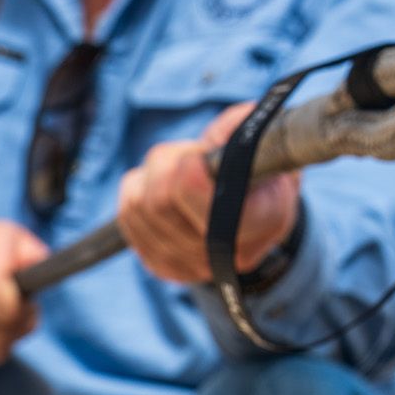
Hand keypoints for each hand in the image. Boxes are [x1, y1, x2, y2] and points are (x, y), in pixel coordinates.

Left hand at [118, 102, 300, 285]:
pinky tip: (163, 189)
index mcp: (262, 220)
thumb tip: (221, 130)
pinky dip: (138, 192)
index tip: (198, 153)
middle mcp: (227, 254)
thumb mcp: (267, 141)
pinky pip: (127, 218)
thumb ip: (244, 127)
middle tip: (190, 154)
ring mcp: (192, 266)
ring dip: (152, 176)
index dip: (190, 170)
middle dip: (168, 162)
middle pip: (160, 201)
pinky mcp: (164, 267)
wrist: (261, 211)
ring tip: (179, 170)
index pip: (204, 203)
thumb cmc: (264, 168)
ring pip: (139, 207)